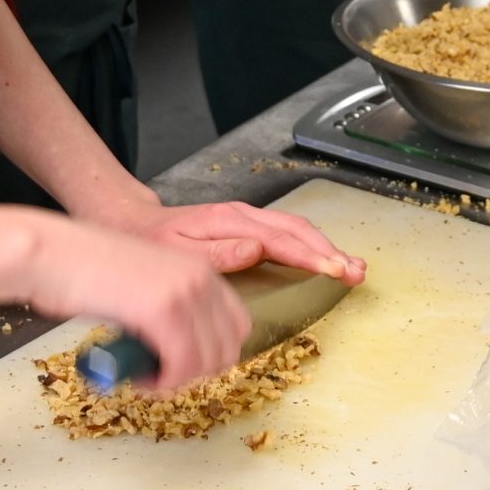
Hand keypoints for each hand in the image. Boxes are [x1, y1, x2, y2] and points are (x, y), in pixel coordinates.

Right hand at [21, 214, 255, 394]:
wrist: (52, 253)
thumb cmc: (85, 271)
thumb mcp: (145, 283)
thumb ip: (171, 309)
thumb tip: (180, 350)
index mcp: (200, 268)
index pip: (237, 326)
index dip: (211, 355)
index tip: (180, 364)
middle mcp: (201, 277)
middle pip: (228, 348)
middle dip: (197, 371)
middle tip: (161, 374)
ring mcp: (184, 292)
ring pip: (208, 362)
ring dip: (178, 380)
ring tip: (145, 375)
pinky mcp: (163, 310)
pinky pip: (183, 365)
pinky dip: (164, 382)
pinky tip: (140, 377)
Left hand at [96, 197, 367, 286]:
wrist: (135, 224)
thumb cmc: (152, 243)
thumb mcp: (176, 251)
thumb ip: (219, 252)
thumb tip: (256, 250)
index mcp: (230, 222)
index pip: (281, 239)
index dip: (311, 256)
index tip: (335, 270)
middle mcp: (244, 217)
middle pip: (298, 230)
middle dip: (330, 251)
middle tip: (354, 272)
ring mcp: (248, 220)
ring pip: (298, 230)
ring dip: (327, 248)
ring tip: (351, 267)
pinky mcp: (248, 227)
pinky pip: (288, 233)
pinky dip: (312, 246)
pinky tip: (326, 259)